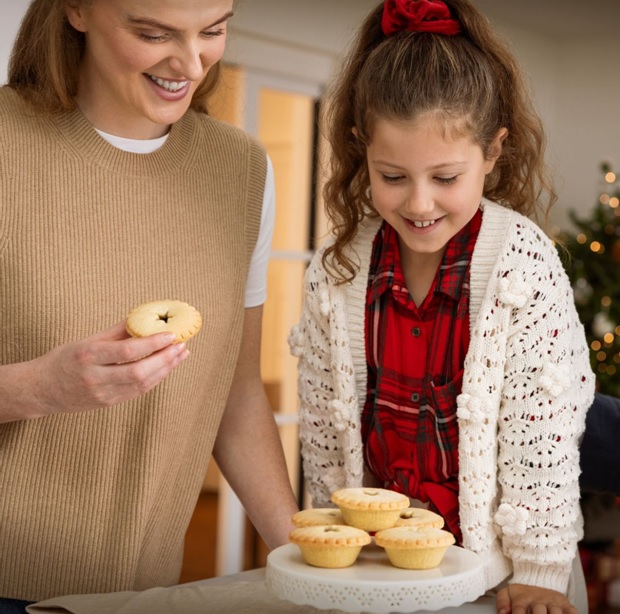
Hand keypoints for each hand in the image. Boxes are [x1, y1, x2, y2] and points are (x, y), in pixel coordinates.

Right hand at [27, 322, 188, 416]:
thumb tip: (143, 318)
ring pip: (142, 385)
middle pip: (138, 372)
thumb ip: (117, 332)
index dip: (153, 343)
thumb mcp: (87, 341)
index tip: (171, 335)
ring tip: (180, 355)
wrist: (41, 390)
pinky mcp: (107, 404)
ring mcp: (102, 394)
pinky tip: (166, 367)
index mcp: (88, 356)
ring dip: (165, 369)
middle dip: (165, 359)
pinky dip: (155, 379)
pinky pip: (137, 392)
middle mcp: (95, 377)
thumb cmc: (64, 360)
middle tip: (182, 345)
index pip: (127, 351)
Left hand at [496, 583, 577, 613]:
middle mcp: (538, 601)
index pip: (519, 611)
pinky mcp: (566, 605)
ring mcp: (553, 603)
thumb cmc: (523, 593)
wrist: (540, 577)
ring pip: (556, 613)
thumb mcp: (508, 593)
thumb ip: (502, 602)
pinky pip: (572, 611)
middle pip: (539, 613)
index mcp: (523, 599)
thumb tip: (502, 613)